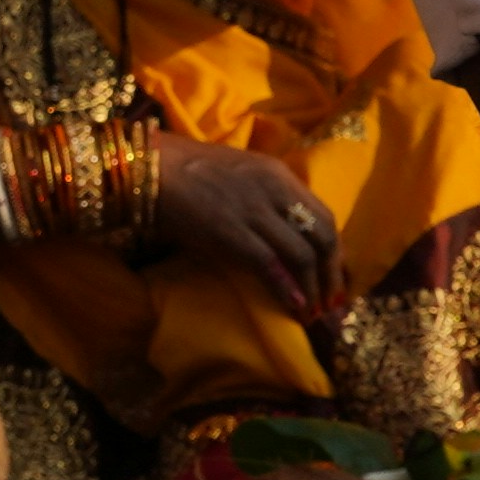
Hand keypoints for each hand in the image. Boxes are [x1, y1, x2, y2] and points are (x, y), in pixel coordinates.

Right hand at [144, 134, 349, 320]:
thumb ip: (265, 199)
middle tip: (331, 304)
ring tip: (313, 314)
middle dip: (332, 275)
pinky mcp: (229, 231)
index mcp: (278, 174)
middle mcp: (274, 190)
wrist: (145, 165)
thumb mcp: (238, 175)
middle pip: (322, 236)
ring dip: (313, 290)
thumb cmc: (184, 171)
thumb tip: (282, 238)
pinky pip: (269, 264)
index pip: (324, 216)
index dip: (335, 252)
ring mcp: (253, 210)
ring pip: (302, 254)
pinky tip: (295, 308)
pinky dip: (287, 289)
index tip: (335, 278)